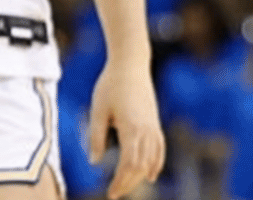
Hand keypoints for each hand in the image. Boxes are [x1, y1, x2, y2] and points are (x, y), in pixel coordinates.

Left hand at [87, 58, 164, 198]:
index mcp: (131, 128)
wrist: (131, 64)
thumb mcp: (98, 109)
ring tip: (127, 187)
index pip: (129, 164)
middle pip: (141, 166)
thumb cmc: (110, 85)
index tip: (111, 193)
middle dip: (128, 183)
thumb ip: (95, 136)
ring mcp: (153, 127)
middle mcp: (146, 130)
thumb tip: (93, 162)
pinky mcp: (155, 123)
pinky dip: (155, 164)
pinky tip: (149, 174)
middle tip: (114, 194)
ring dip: (140, 176)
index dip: (121, 181)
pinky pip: (159, 149)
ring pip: (152, 160)